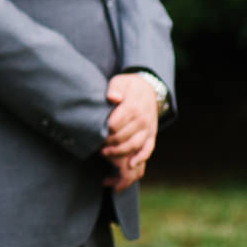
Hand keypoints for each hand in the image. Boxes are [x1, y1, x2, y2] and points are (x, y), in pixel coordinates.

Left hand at [101, 74, 158, 189]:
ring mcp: (148, 129)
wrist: (149, 89)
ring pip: (134, 145)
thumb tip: (113, 98)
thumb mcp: (120, 82)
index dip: (104, 130)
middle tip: (95, 143)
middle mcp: (142, 120)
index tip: (95, 131)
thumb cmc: (129, 86)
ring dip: (119, 152)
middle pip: (122, 137)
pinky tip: (131, 165)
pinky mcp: (152, 135)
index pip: (115, 124)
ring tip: (104, 153)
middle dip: (108, 142)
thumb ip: (115, 89)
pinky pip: (148, 149)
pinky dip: (141, 158)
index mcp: (133, 107)